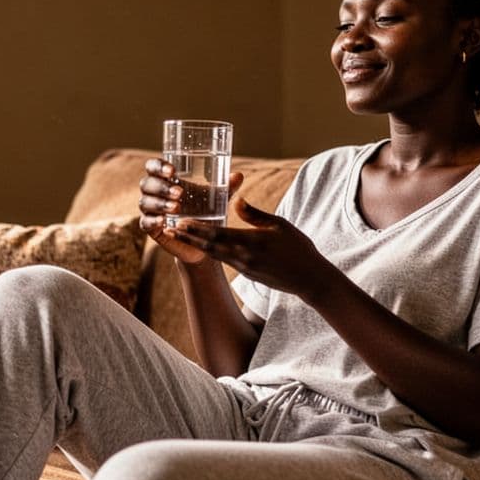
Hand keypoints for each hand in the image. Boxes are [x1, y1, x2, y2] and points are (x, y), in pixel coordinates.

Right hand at [139, 158, 244, 264]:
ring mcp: (151, 210)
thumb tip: (238, 175)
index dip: (158, 166)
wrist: (202, 240)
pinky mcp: (151, 228)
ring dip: (160, 203)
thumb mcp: (218, 198)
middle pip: (147, 183)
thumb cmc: (207, 211)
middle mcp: (154, 192)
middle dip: (161, 186)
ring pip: (145, 202)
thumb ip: (227, 187)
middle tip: (180, 192)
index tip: (173, 170)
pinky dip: (153, 221)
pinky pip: (145, 222)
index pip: (153, 166)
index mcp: (166, 179)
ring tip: (177, 207)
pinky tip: (163, 221)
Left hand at [170, 199, 334, 299]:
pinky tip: (204, 246)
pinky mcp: (247, 274)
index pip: (217, 234)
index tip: (180, 221)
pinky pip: (225, 261)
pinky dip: (211, 252)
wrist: (309, 279)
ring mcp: (244, 268)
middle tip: (170, 229)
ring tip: (181, 237)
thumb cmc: (298, 248)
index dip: (196, 228)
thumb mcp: (280, 225)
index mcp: (251, 242)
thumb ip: (255, 214)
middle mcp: (244, 257)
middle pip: (209, 246)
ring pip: (215, 255)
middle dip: (188, 238)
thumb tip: (236, 201)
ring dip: (196, 246)